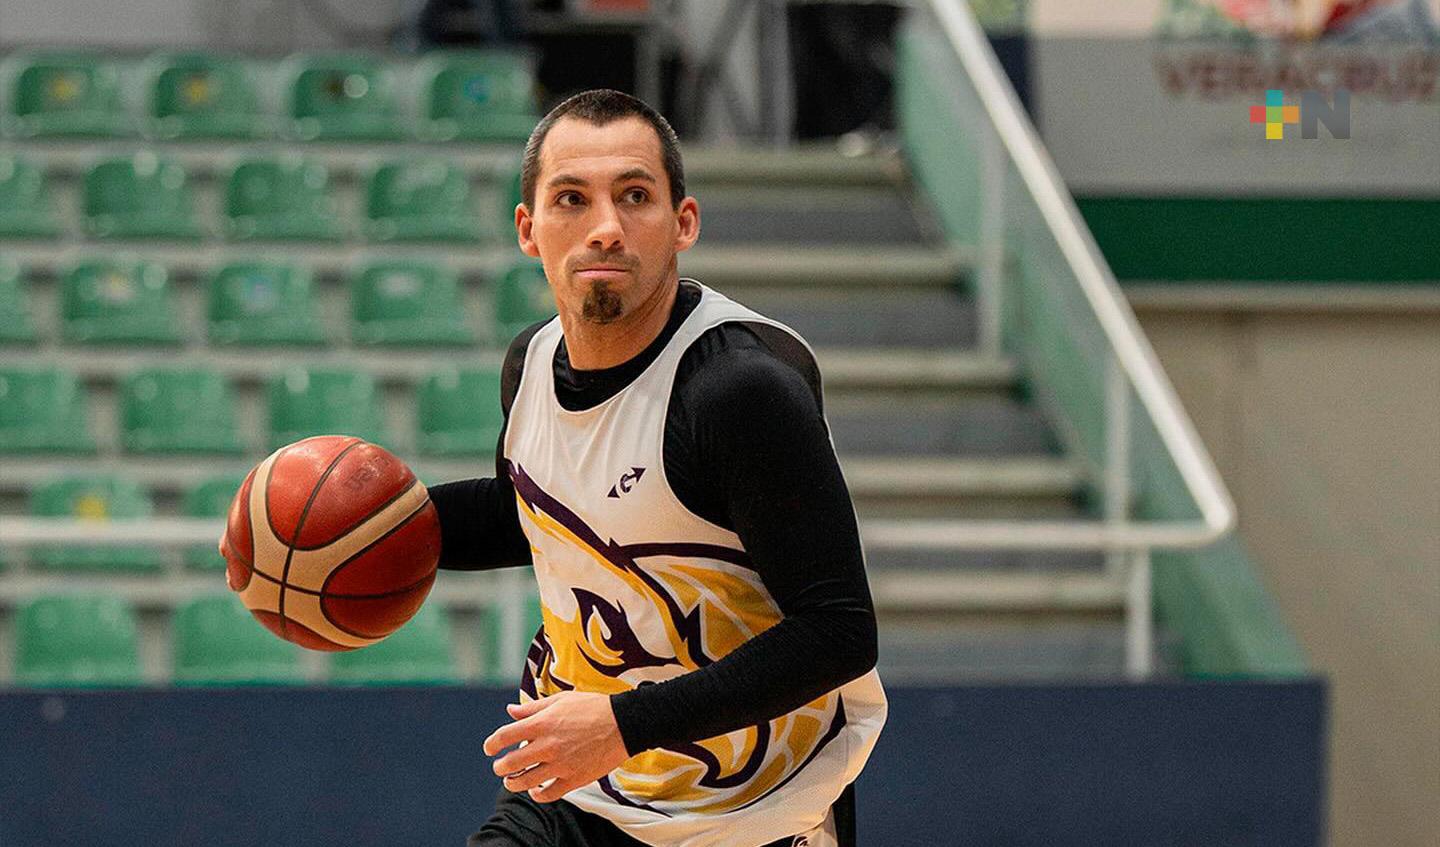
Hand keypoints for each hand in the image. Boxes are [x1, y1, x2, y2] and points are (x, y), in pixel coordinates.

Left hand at [483, 691, 629, 802]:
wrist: (624, 723)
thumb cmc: (592, 708)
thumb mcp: (561, 700)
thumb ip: (533, 708)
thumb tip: (510, 710)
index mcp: (542, 723)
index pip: (505, 736)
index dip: (492, 744)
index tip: (490, 748)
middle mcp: (548, 745)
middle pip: (510, 763)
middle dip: (500, 767)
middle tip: (500, 767)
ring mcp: (560, 764)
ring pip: (525, 782)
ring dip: (513, 783)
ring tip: (511, 781)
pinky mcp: (574, 779)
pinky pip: (548, 794)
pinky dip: (537, 795)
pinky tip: (535, 791)